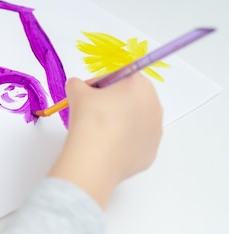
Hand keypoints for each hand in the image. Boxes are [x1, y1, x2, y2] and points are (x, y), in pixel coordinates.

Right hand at [48, 74, 162, 207]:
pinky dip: (123, 141)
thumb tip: (78, 87)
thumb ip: (78, 84)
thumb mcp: (76, 91)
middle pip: (133, 97)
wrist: (96, 157)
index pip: (122, 76)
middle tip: (94, 111)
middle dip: (115, 101)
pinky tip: (107, 146)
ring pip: (136, 120)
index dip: (104, 84)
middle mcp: (154, 105)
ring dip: (121, 121)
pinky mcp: (151, 152)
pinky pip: (136, 141)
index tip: (89, 94)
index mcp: (139, 85)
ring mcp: (156, 131)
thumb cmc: (90, 119)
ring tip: (99, 130)